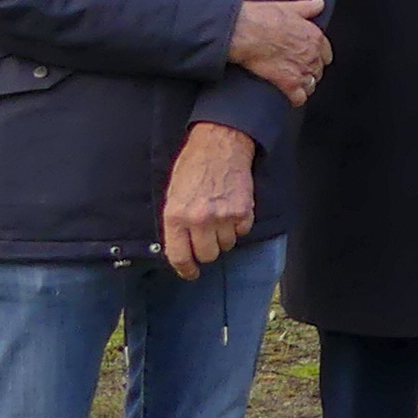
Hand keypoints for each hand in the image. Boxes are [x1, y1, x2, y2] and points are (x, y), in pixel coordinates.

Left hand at [162, 122, 258, 279]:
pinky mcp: (243, 211)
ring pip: (226, 245)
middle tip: (208, 237)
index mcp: (176, 216)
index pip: (180, 256)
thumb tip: (181, 247)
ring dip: (224, 236)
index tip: (191, 272)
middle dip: (208, 250)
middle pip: (207, 255)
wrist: (220, 145)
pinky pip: (242, 231)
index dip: (186, 269)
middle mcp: (199, 219)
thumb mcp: (173, 194)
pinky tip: (232, 209)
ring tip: (220, 217)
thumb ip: (176, 223)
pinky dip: (239, 225)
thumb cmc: (193, 166)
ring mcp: (222, 216)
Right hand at [229, 0, 330, 103]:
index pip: (326, 54)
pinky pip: (299, 98)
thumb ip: (307, 8)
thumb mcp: (288, 7)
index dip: (317, 57)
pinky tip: (290, 97)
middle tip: (297, 71)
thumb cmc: (262, 18)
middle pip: (318, 70)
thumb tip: (320, 4)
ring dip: (304, 85)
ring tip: (293, 84)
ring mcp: (302, 70)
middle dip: (309, 71)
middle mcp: (312, 55)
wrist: (244, 32)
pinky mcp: (288, 83)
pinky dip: (296, 99)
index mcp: (315, 37)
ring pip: (311, 85)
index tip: (309, 58)